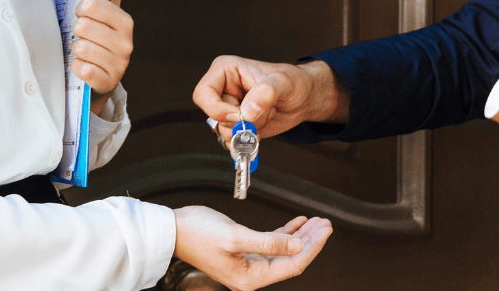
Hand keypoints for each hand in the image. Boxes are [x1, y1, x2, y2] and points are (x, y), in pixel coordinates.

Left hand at [73, 0, 130, 113]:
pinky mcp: (108, 83)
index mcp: (125, 21)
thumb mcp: (103, 11)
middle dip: (75, 31)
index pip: (91, 4)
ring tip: (82, 52)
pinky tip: (81, 67)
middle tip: (81, 36)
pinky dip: (76, 68)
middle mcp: (127, 43)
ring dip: (74, 50)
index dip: (80, 8)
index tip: (82, 12)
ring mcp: (119, 65)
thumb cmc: (97, 38)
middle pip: (82, 26)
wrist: (99, 79)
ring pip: (80, 47)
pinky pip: (81, 69)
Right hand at [172, 206, 333, 290]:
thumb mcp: (236, 236)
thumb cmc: (198, 233)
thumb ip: (269, 242)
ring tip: (316, 221)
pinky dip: (286, 232)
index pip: (292, 264)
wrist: (173, 229)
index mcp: (250, 277)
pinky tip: (298, 223)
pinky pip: (271, 243)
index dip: (312, 247)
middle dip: (310, 240)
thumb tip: (298, 245)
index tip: (325, 231)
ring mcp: (247, 263)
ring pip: (284, 249)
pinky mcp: (243, 250)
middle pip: (291, 258)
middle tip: (326, 224)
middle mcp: (251, 274)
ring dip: (301, 235)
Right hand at [192, 56, 348, 141]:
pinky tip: (262, 129)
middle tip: (258, 116)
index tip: (239, 114)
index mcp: (226, 71)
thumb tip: (248, 110)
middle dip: (238, 122)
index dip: (218, 108)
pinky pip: (232, 140)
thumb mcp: (284, 82)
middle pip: (213, 115)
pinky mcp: (237, 125)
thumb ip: (266, 92)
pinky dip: (247, 141)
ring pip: (223, 130)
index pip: (204, 93)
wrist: (304, 99)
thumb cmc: (294, 82)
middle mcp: (224, 90)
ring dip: (247, 130)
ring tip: (265, 116)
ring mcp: (230, 109)